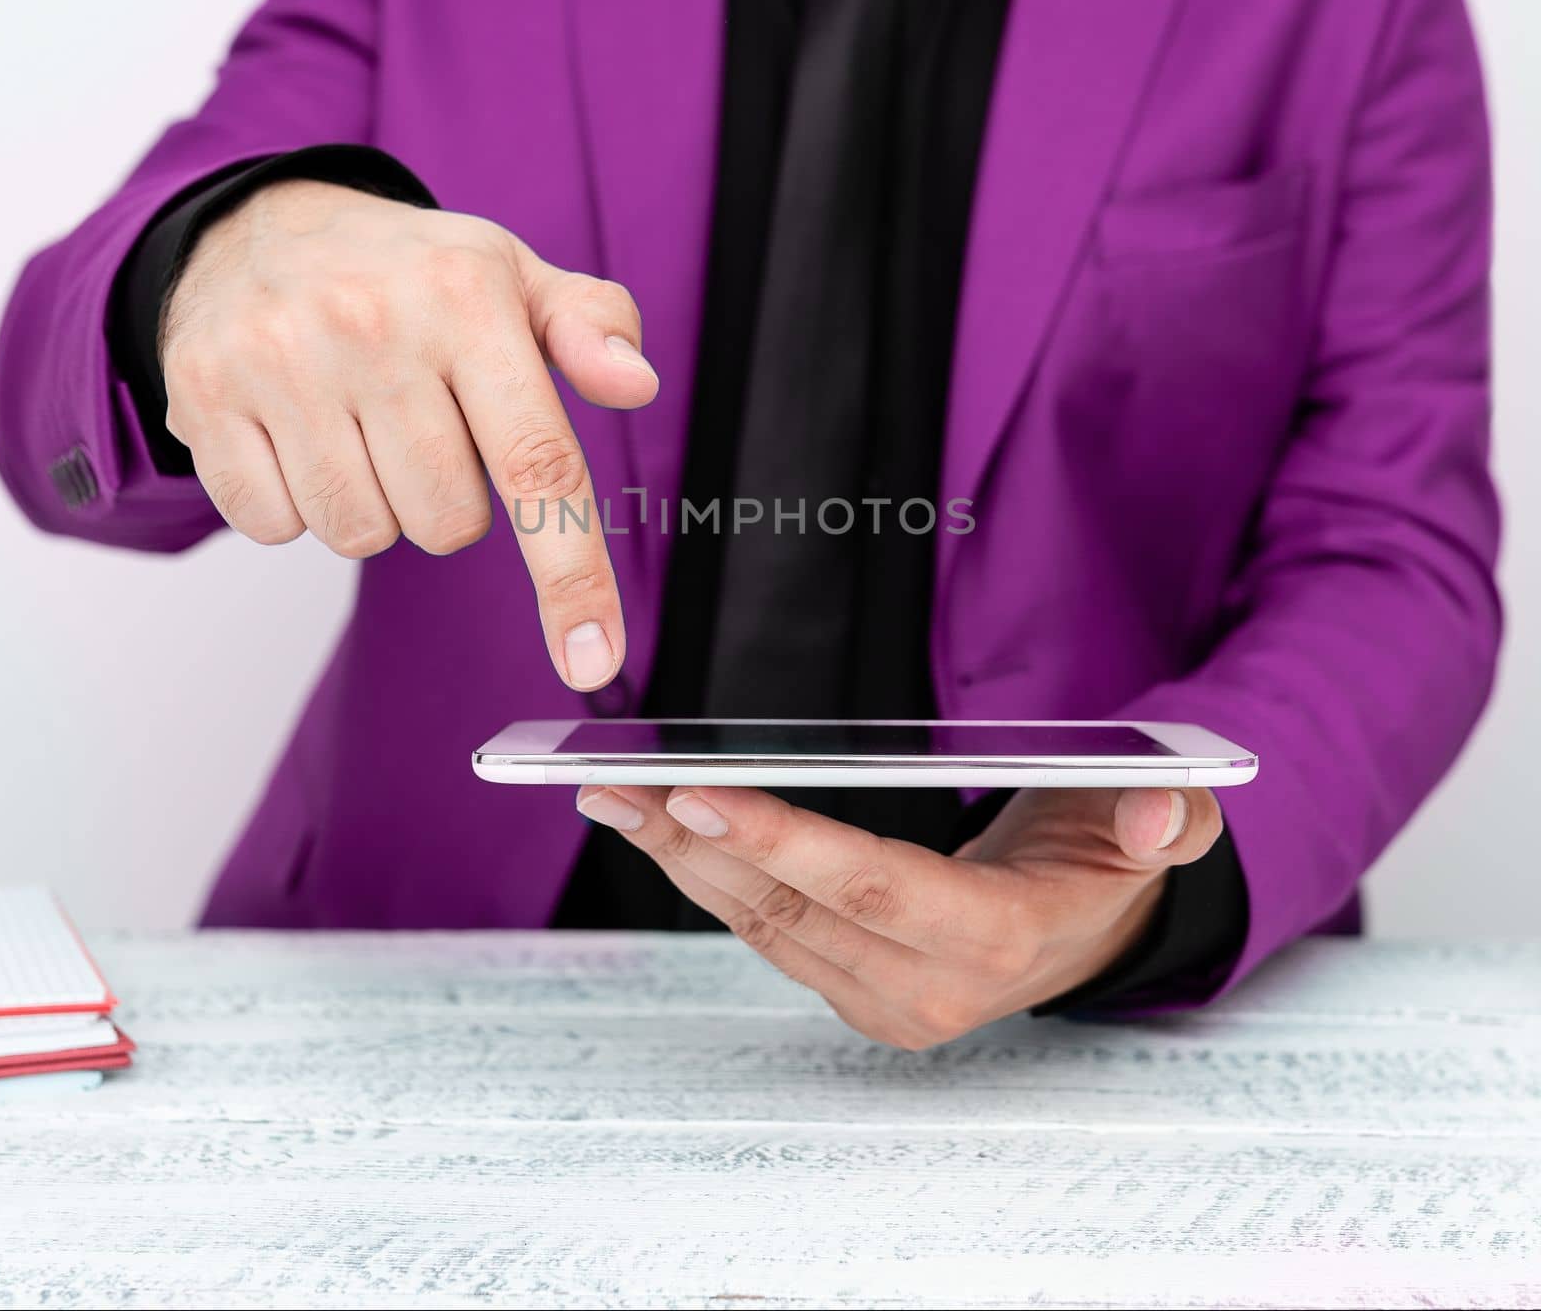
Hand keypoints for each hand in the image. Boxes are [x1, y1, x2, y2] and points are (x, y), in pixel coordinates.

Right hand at [161, 179, 658, 688]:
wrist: (257, 226)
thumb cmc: (411, 275)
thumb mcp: (514, 278)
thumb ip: (593, 330)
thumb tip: (638, 385)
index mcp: (466, 298)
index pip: (536, 463)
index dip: (571, 576)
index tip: (593, 663)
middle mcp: (370, 325)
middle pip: (446, 523)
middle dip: (449, 501)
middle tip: (426, 430)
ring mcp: (278, 360)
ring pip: (361, 534)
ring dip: (375, 506)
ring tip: (360, 428)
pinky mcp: (203, 396)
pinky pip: (276, 526)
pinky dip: (296, 502)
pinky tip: (297, 434)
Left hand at [575, 782, 1223, 1048]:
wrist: (1081, 926)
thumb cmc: (1105, 858)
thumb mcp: (1156, 825)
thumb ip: (1167, 818)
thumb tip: (1155, 813)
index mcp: (999, 939)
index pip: (875, 887)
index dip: (785, 842)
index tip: (698, 794)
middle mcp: (929, 986)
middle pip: (794, 907)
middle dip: (697, 842)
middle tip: (617, 782)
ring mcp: (880, 998)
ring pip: (760, 924)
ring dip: (680, 859)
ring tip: (613, 795)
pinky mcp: (848, 989)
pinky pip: (763, 931)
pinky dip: (706, 877)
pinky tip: (663, 828)